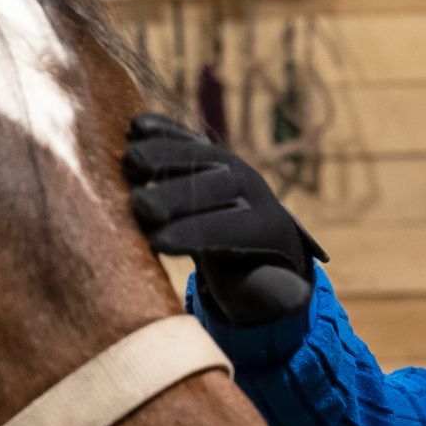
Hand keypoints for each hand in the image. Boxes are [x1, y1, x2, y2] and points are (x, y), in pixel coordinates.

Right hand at [123, 114, 325, 326]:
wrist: (255, 238)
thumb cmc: (251, 273)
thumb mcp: (263, 290)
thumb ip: (275, 293)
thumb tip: (296, 298)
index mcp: (264, 227)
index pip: (231, 229)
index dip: (196, 235)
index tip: (159, 244)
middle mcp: (250, 189)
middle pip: (214, 188)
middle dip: (175, 196)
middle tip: (139, 206)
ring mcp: (229, 165)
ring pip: (199, 155)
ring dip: (163, 155)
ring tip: (129, 161)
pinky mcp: (209, 153)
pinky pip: (187, 138)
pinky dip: (163, 131)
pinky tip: (136, 126)